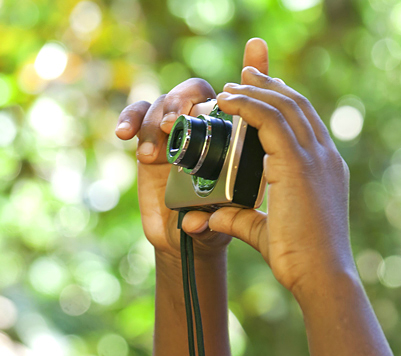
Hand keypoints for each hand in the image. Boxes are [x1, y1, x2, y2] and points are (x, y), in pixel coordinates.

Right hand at [114, 38, 269, 260]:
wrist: (188, 241)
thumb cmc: (218, 226)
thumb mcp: (231, 224)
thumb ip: (217, 222)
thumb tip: (195, 223)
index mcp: (239, 140)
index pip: (249, 99)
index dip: (256, 70)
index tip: (255, 48)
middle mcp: (210, 129)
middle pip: (200, 91)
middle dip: (185, 98)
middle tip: (177, 120)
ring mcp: (179, 132)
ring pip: (166, 101)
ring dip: (157, 117)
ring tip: (154, 149)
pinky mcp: (151, 138)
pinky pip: (138, 115)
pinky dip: (130, 118)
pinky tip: (123, 134)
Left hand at [196, 50, 354, 297]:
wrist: (321, 274)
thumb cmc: (301, 261)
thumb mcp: (266, 232)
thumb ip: (239, 218)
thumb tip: (208, 217)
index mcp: (327, 171)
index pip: (308, 123)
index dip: (285, 101)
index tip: (262, 90)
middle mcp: (326, 158)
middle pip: (298, 105)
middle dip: (270, 85)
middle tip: (244, 73)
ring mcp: (315, 159)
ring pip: (284, 106)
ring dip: (254, 90)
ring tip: (230, 84)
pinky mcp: (297, 164)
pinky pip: (269, 120)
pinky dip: (246, 105)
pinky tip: (227, 101)